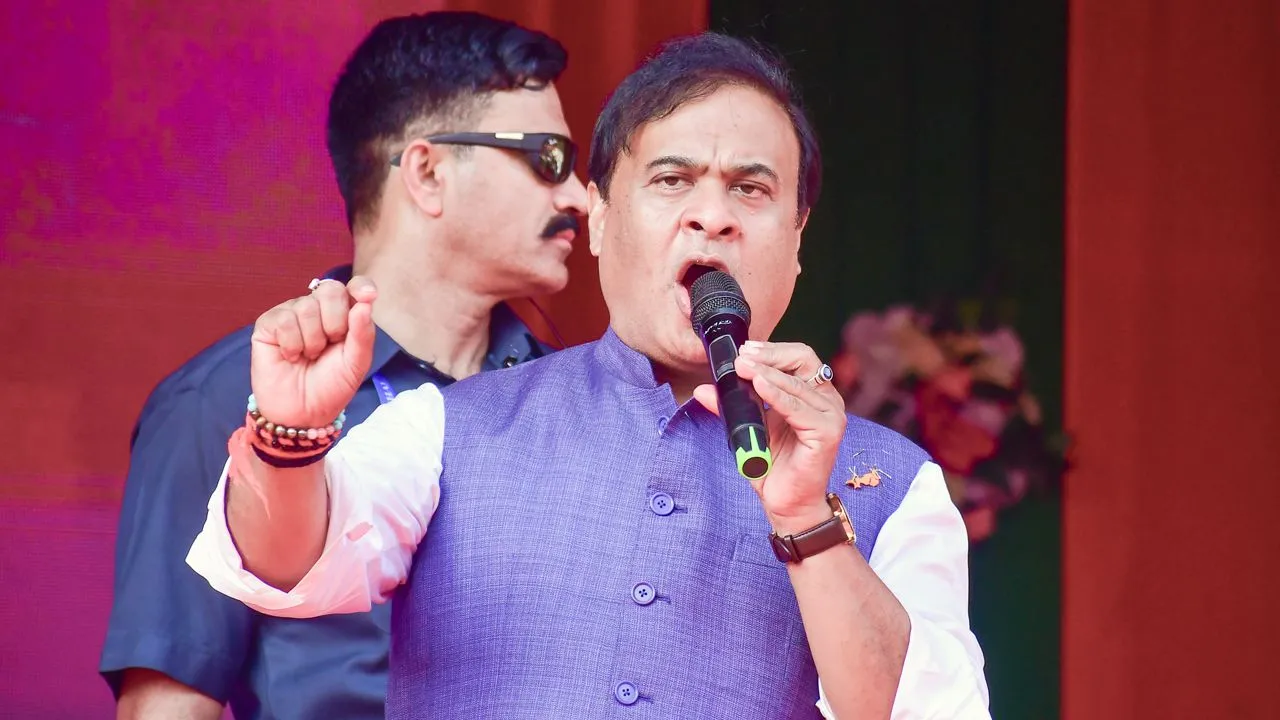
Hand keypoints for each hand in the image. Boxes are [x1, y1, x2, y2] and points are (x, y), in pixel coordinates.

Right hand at [249, 276, 376, 427]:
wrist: (303, 412)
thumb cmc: (332, 386)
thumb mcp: (356, 363)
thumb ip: (363, 333)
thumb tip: (365, 304)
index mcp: (344, 314)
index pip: (354, 287)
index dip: (361, 286)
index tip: (368, 296)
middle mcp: (318, 308)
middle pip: (330, 290)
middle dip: (335, 322)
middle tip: (330, 345)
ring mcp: (292, 313)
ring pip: (306, 306)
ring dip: (313, 340)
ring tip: (309, 356)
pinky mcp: (269, 324)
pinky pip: (284, 320)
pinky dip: (292, 344)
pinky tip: (291, 356)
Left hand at [693, 341, 845, 533]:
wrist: (786, 503)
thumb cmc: (774, 466)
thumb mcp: (749, 427)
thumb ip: (731, 406)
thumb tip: (703, 389)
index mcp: (813, 394)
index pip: (798, 358)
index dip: (772, 350)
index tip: (744, 350)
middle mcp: (827, 400)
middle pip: (803, 360)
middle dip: (769, 355)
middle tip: (742, 357)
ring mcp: (831, 416)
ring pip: (797, 383)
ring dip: (767, 372)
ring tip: (743, 368)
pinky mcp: (827, 433)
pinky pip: (797, 407)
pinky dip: (776, 394)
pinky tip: (758, 386)